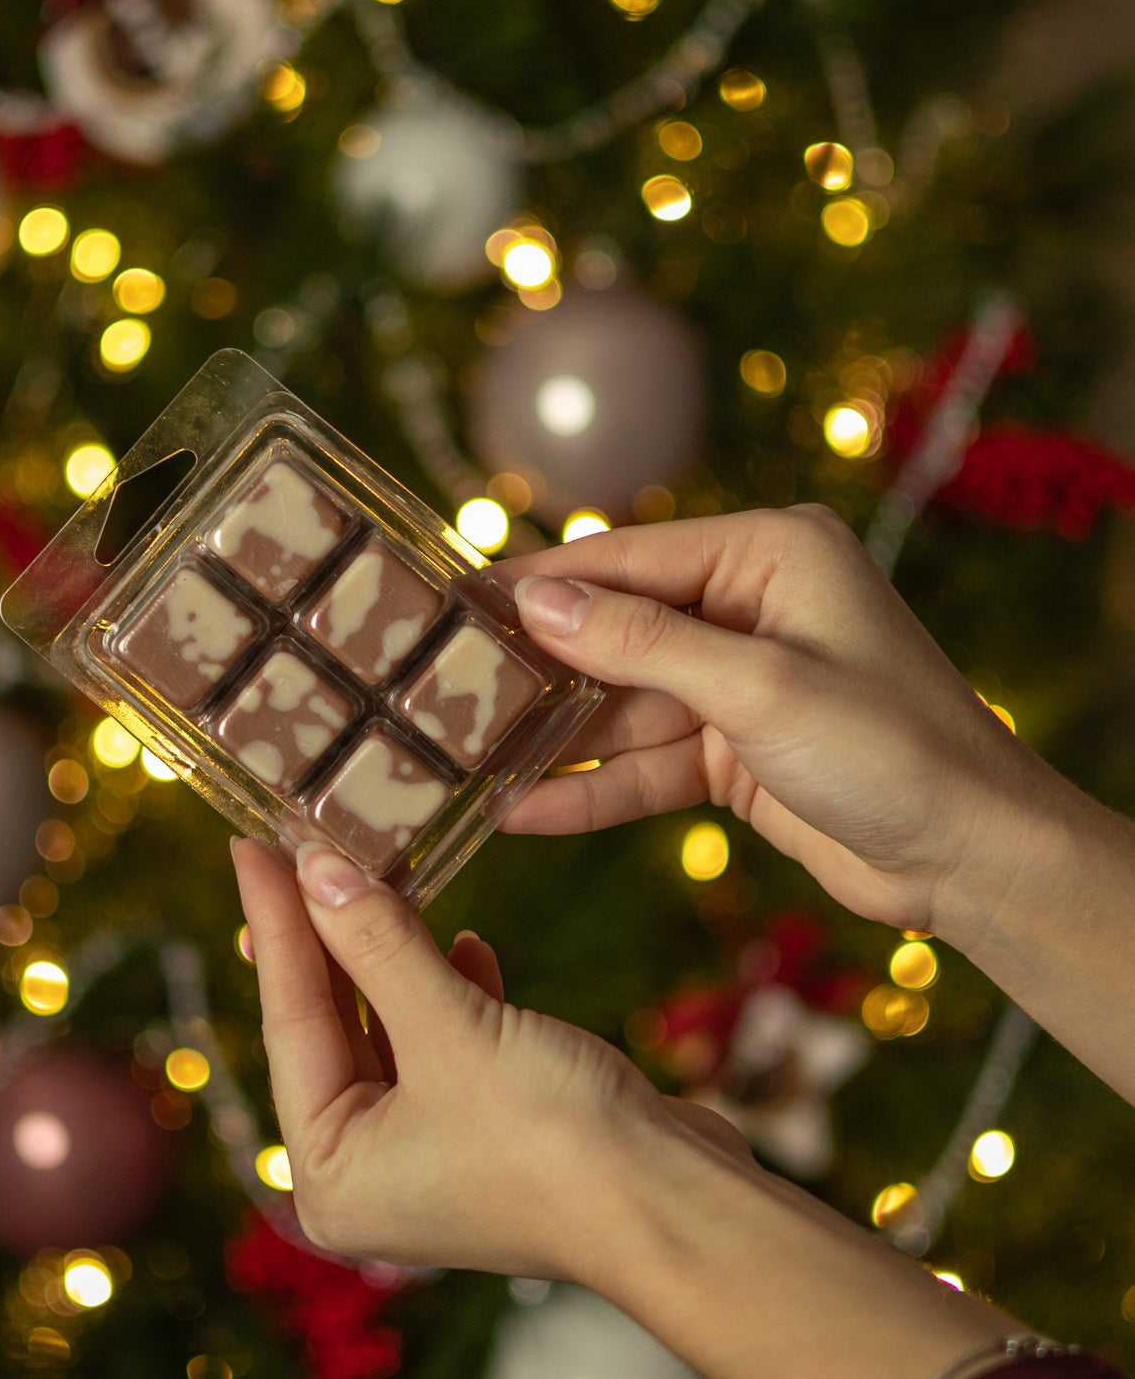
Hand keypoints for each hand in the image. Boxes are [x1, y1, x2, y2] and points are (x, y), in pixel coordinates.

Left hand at [231, 837, 748, 1276]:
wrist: (679, 1205)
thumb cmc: (552, 1140)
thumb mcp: (449, 1029)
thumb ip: (376, 944)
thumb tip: (316, 867)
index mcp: (332, 1171)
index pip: (288, 1019)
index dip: (274, 922)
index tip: (251, 846)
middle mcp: (368, 1169)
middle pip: (334, 1021)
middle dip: (330, 931)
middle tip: (304, 844)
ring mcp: (429, 1149)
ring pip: (392, 1025)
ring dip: (394, 952)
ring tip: (381, 873)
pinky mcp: (486, 1125)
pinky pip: (445, 1041)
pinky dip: (452, 990)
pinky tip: (469, 944)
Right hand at [499, 505, 1084, 939]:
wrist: (973, 860)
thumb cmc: (892, 748)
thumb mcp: (758, 686)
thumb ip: (641, 643)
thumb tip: (537, 603)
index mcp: (768, 555)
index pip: (626, 558)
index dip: (538, 583)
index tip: (455, 600)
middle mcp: (747, 608)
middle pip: (615, 631)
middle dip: (536, 669)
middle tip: (442, 687)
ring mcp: (738, 683)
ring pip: (621, 706)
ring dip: (554, 739)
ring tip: (465, 760)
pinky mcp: (732, 751)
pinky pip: (645, 763)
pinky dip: (594, 789)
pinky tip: (525, 812)